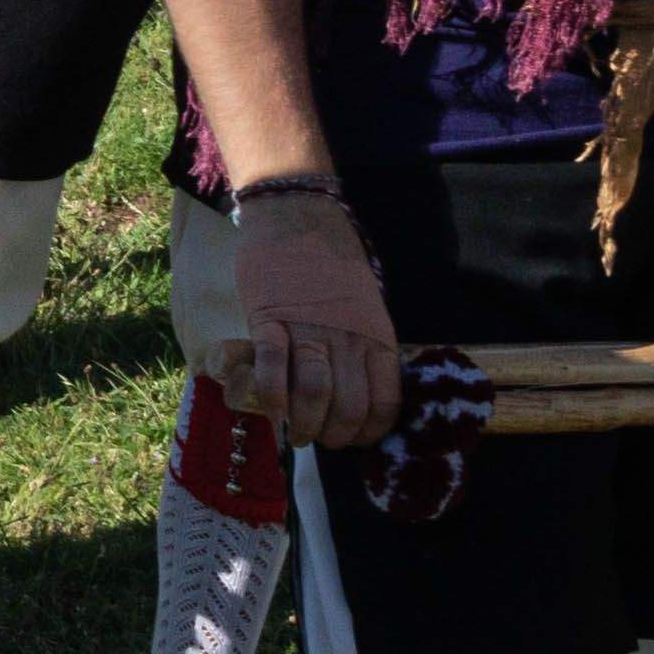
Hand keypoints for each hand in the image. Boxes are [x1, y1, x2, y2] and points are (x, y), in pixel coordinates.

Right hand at [217, 193, 407, 445]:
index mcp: (377, 337)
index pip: (383, 404)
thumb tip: (352, 392)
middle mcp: (349, 339)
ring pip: (315, 397)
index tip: (350, 438)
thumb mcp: (366, 306)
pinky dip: (271, 398)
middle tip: (316, 437)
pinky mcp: (270, 320)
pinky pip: (273, 371)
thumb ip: (362, 347)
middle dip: (332, 436)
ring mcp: (309, 330)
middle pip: (348, 408)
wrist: (296, 215)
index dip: (366, 433)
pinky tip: (270, 409)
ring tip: (294, 432)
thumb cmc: (332, 262)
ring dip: (304, 425)